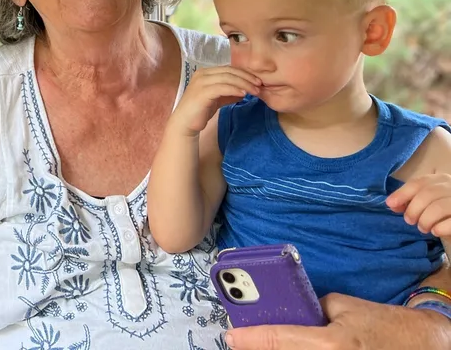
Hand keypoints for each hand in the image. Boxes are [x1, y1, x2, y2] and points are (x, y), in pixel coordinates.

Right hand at [169, 66, 258, 136]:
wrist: (185, 124)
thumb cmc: (200, 111)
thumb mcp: (216, 100)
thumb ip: (228, 94)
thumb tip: (244, 92)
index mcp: (205, 73)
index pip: (228, 69)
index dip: (244, 73)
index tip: (258, 81)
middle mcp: (202, 74)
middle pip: (229, 71)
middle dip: (247, 77)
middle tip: (260, 85)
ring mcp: (201, 82)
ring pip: (227, 78)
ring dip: (244, 84)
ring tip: (256, 91)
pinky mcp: (202, 92)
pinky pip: (222, 88)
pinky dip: (234, 89)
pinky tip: (244, 95)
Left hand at [224, 293, 450, 348]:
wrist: (420, 346)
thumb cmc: (382, 324)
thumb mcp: (343, 306)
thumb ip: (310, 309)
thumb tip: (284, 312)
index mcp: (328, 343)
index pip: (278, 340)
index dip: (249, 339)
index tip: (231, 336)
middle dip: (260, 349)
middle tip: (244, 342)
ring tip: (261, 344)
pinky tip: (284, 348)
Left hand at [387, 173, 450, 236]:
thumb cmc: (442, 211)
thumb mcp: (426, 202)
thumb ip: (410, 200)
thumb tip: (391, 204)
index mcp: (441, 179)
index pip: (418, 183)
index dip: (402, 193)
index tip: (390, 204)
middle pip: (428, 193)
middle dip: (413, 209)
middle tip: (409, 220)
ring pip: (439, 207)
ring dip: (425, 219)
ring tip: (422, 228)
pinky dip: (441, 227)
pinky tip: (435, 231)